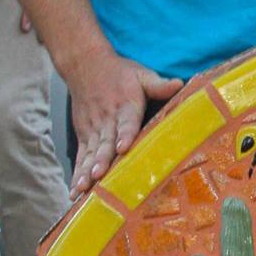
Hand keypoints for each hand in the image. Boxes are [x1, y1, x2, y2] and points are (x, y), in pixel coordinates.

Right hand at [67, 46, 182, 195]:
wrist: (85, 65)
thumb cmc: (120, 73)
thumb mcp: (141, 74)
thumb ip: (158, 84)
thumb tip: (180, 84)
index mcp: (124, 106)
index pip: (126, 122)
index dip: (125, 134)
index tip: (122, 147)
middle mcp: (107, 119)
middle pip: (104, 142)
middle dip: (101, 160)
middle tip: (98, 175)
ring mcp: (93, 129)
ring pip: (89, 152)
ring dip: (86, 171)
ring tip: (82, 188)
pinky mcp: (83, 136)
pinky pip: (80, 156)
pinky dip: (77, 173)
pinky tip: (75, 190)